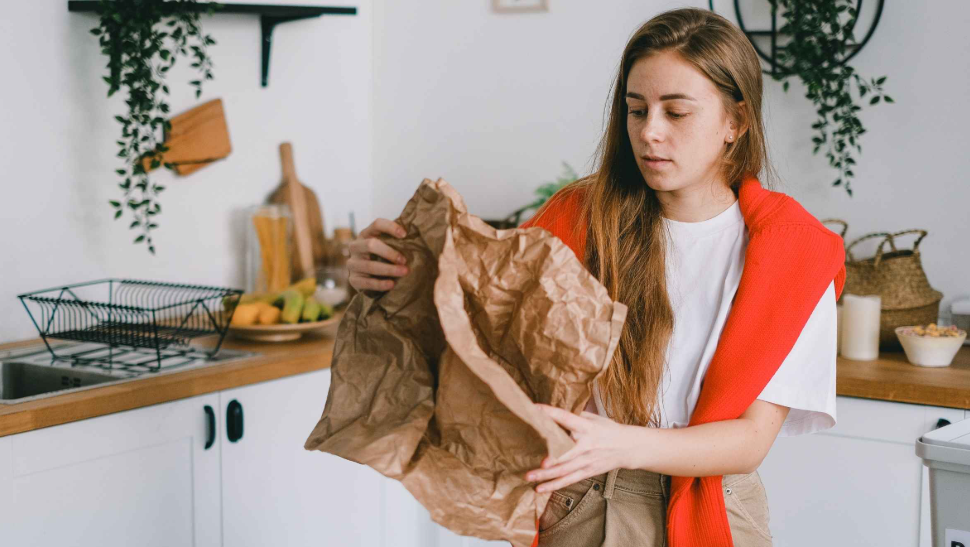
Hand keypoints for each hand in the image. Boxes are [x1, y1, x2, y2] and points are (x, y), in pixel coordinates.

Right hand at [347, 218, 408, 291]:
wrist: (366, 278)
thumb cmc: (381, 258)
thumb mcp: (385, 246)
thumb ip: (394, 241)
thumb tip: (415, 236)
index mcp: (365, 234)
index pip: (377, 224)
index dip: (390, 227)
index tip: (404, 235)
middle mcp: (356, 246)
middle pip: (371, 245)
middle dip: (390, 253)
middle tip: (404, 260)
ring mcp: (352, 263)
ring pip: (369, 266)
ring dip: (389, 269)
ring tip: (404, 272)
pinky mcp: (353, 279)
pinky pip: (366, 282)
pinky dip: (380, 284)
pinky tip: (392, 284)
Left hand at [524, 403, 639, 492]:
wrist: (628, 447)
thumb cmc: (607, 430)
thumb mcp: (594, 419)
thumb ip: (574, 417)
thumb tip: (551, 413)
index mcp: (587, 427)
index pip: (567, 418)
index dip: (552, 414)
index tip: (535, 409)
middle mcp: (586, 445)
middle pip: (567, 453)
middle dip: (553, 459)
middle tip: (540, 463)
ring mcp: (587, 461)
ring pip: (564, 470)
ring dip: (546, 476)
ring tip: (529, 477)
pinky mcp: (587, 472)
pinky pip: (568, 480)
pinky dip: (554, 485)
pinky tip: (540, 489)